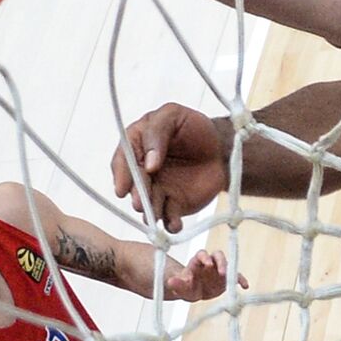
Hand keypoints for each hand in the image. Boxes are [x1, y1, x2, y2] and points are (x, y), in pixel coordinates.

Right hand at [112, 103, 230, 230]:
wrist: (218, 146)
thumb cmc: (192, 127)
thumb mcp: (173, 116)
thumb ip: (157, 133)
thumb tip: (148, 163)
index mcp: (136, 146)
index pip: (123, 161)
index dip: (121, 175)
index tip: (122, 188)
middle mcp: (142, 172)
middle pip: (134, 186)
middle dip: (136, 196)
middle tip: (140, 203)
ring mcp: (157, 189)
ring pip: (149, 205)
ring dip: (151, 212)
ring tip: (157, 215)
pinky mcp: (174, 205)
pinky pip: (170, 217)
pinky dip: (171, 223)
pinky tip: (175, 225)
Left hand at [164, 250, 247, 301]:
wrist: (193, 291)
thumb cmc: (185, 286)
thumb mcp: (180, 287)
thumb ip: (176, 284)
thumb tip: (170, 281)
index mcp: (198, 261)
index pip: (202, 254)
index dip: (205, 257)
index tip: (207, 264)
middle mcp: (210, 262)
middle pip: (218, 255)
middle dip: (221, 262)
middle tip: (222, 271)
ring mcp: (219, 269)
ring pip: (228, 263)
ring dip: (230, 269)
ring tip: (230, 278)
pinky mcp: (226, 279)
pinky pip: (236, 276)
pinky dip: (240, 279)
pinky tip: (245, 286)